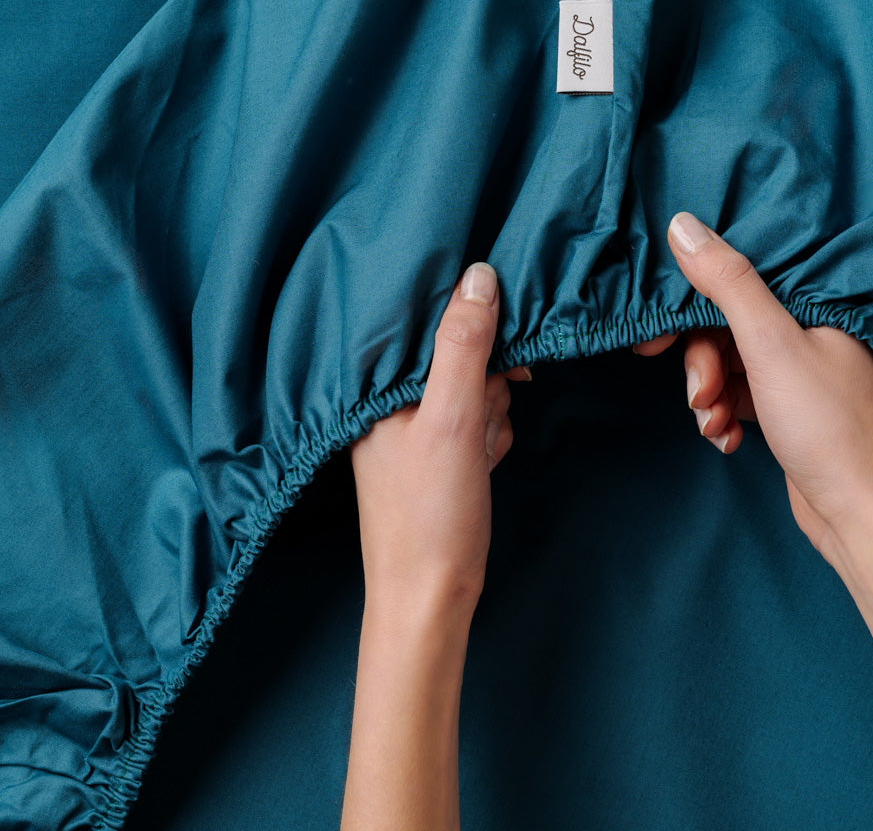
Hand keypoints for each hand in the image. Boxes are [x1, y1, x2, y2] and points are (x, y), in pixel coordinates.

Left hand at [349, 260, 529, 612]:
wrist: (431, 597)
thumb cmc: (430, 512)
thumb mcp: (451, 419)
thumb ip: (464, 344)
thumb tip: (480, 274)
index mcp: (374, 382)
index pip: (425, 318)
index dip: (471, 326)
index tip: (499, 349)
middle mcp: (388, 397)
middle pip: (460, 350)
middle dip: (486, 382)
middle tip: (479, 420)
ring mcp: (413, 424)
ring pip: (477, 383)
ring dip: (491, 413)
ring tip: (477, 453)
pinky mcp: (437, 448)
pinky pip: (480, 416)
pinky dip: (490, 436)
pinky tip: (482, 464)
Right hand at [633, 212, 872, 565]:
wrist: (862, 518)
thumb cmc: (830, 426)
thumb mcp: (771, 346)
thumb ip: (728, 283)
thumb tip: (682, 225)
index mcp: (815, 303)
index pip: (740, 279)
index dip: (693, 301)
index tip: (653, 333)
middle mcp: (808, 332)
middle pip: (726, 326)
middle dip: (701, 362)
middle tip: (697, 394)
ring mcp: (798, 374)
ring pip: (727, 364)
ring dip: (709, 394)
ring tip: (715, 423)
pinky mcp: (788, 411)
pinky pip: (738, 397)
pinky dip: (724, 415)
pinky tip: (728, 439)